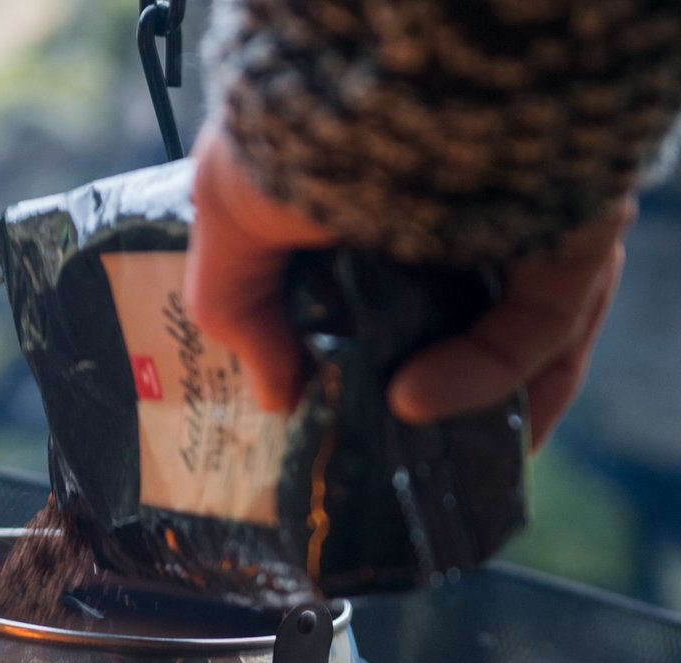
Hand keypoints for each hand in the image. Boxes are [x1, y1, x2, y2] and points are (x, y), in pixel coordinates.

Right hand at [184, 126, 631, 448]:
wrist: (396, 64)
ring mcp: (521, 228)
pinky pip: (541, 328)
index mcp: (376, 198)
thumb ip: (237, 309)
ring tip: (409, 462)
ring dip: (464, 416)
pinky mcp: (572, 238)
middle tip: (376, 457)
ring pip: (511, 346)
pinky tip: (419, 403)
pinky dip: (482, 374)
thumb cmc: (298, 125)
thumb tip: (276, 398)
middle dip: (422, 406)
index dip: (351, 359)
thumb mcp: (227, 214)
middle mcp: (456, 212)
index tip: (321, 413)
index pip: (377, 292)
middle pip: (452, 329)